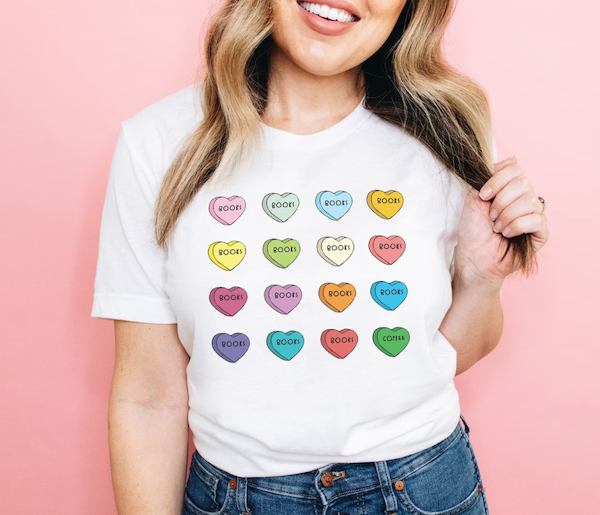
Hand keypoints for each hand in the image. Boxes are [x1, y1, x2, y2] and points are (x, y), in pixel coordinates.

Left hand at [453, 156, 548, 286]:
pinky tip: (507, 234)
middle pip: (523, 183)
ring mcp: (535, 215)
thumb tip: (511, 159)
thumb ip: (490, 176)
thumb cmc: (472, 231)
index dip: (498, 180)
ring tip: (497, 228)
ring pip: (530, 201)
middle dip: (501, 201)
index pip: (515, 169)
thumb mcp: (474, 198)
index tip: (483, 196)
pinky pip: (537, 220)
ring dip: (507, 215)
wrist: (472, 258)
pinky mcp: (541, 233)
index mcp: (509, 189)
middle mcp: (524, 199)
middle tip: (490, 217)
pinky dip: (517, 226)